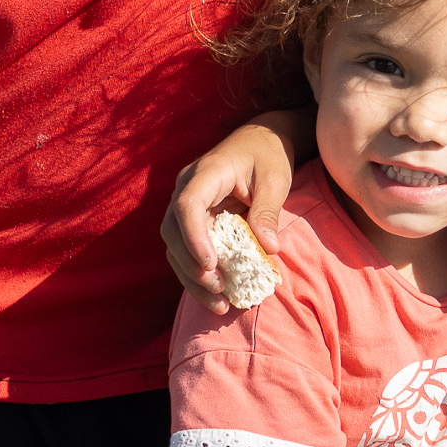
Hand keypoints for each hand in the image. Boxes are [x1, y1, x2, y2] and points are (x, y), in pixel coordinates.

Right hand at [161, 112, 302, 313]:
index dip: (193, 236)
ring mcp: (186, 206)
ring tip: (220, 304)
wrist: (260, 142)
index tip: (210, 264)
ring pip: (174, 247)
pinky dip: (199, 277)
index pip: (187, 205)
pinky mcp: (193, 223)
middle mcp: (187, 189)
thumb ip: (267, 212)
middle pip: (172, 230)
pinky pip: (186, 252)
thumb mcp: (275, 180)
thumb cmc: (268, 156)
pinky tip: (219, 298)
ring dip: (192, 278)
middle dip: (190, 265)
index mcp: (206, 173)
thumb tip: (267, 248)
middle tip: (219, 289)